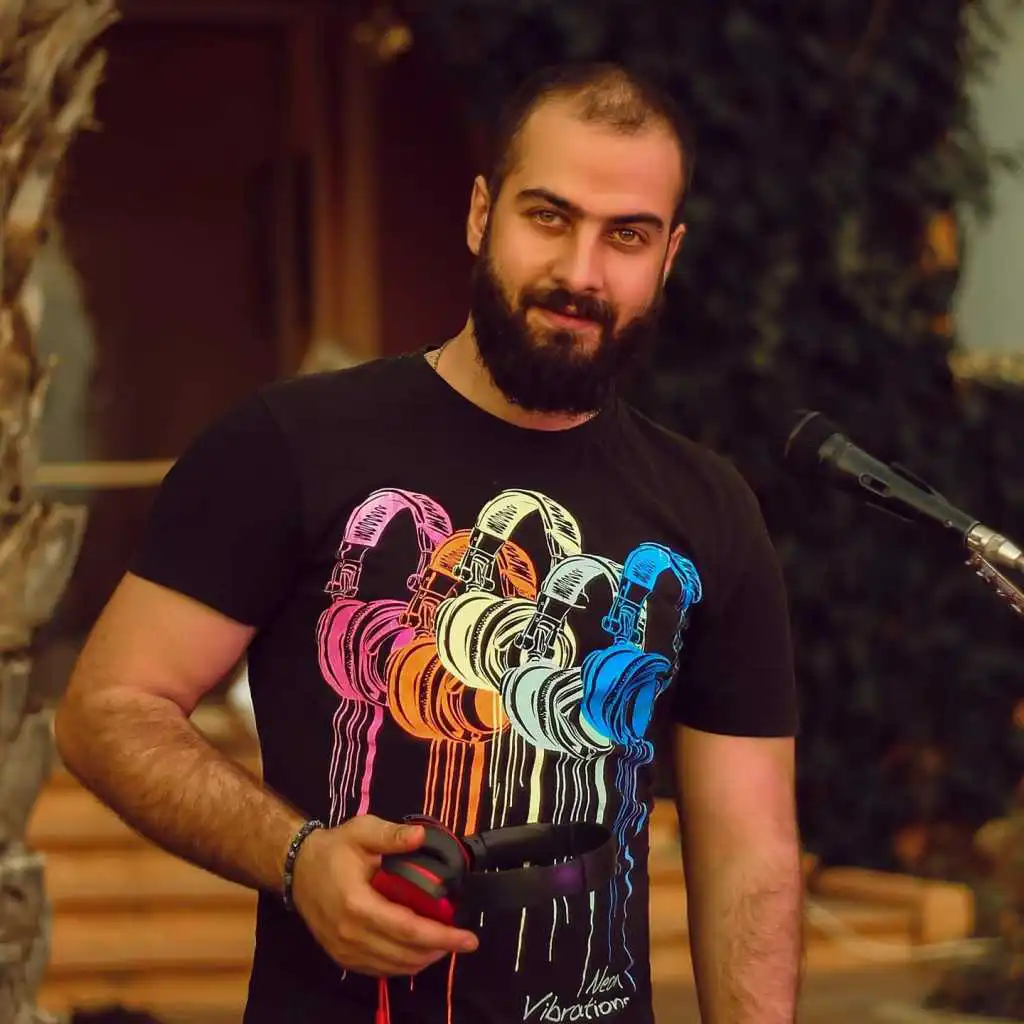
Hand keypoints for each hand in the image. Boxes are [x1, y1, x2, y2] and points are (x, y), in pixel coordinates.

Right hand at [291, 814, 479, 976]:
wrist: (298, 868)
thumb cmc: (333, 849)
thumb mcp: (362, 831)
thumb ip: (391, 835)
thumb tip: (421, 836)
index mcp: (358, 904)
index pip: (408, 928)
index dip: (442, 936)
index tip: (469, 939)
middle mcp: (351, 934)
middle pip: (404, 953)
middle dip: (439, 949)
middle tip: (463, 940)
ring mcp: (345, 950)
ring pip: (393, 966)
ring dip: (423, 959)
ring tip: (444, 944)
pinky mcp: (342, 957)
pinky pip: (378, 969)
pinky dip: (402, 965)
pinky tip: (417, 952)